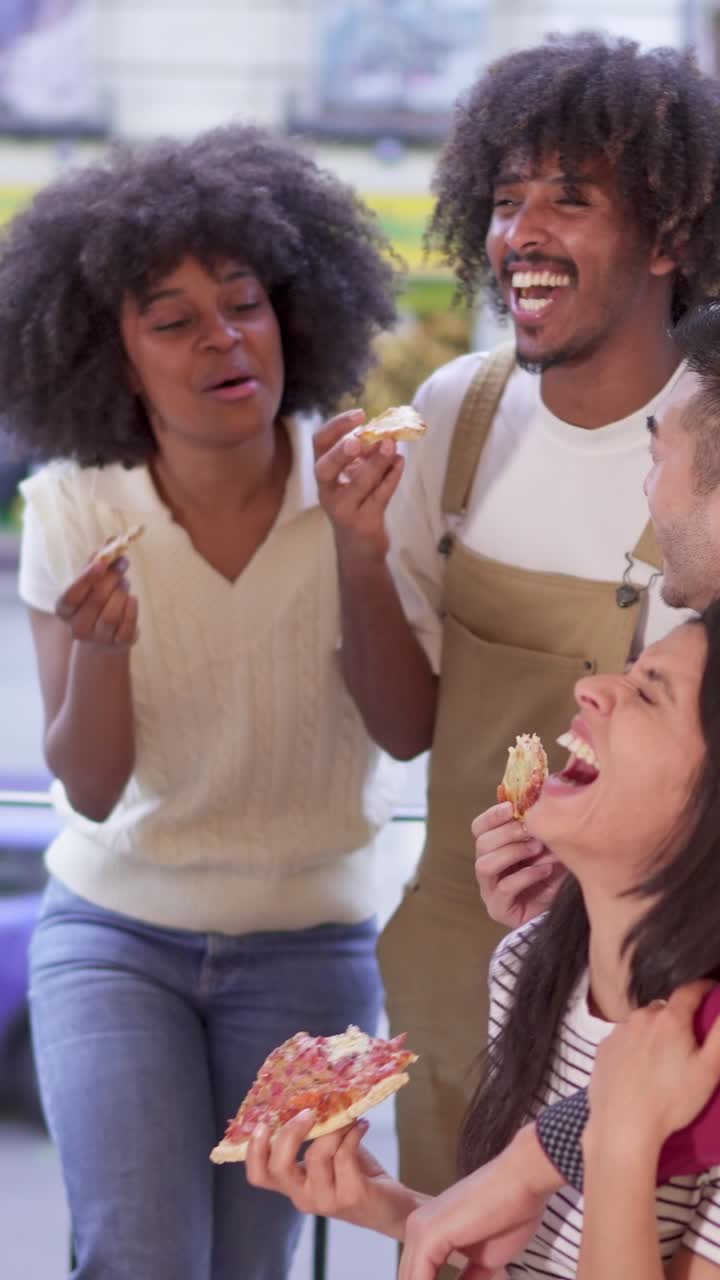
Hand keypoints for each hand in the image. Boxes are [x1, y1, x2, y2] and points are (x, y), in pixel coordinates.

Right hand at [55, 553, 138, 650]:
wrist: (104, 638)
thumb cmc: (94, 601)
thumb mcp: (92, 582)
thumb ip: (98, 560)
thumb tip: (113, 539)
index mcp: (64, 610)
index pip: (72, 594)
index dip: (86, 578)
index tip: (102, 562)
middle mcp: (78, 628)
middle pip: (96, 600)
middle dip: (112, 577)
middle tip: (124, 562)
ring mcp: (98, 639)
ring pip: (112, 614)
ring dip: (122, 592)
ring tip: (126, 582)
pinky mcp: (118, 645)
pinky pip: (127, 625)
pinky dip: (132, 609)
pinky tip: (133, 598)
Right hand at [246, 1110, 410, 1236]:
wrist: (392, 1208)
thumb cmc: (356, 1174)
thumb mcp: (328, 1156)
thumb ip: (314, 1136)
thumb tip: (308, 1095)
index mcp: (293, 1186)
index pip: (259, 1176)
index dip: (253, 1150)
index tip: (263, 1121)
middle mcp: (303, 1197)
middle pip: (278, 1168)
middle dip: (289, 1133)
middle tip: (308, 1112)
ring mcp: (326, 1200)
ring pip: (317, 1155)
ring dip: (333, 1128)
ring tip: (348, 1116)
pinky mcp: (351, 1196)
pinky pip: (344, 1155)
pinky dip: (352, 1133)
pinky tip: (362, 1125)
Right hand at [313, 410, 404, 563]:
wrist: (359, 546)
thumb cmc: (358, 502)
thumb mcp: (357, 475)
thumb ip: (367, 455)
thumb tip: (384, 432)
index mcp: (324, 473)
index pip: (319, 443)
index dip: (336, 426)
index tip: (360, 414)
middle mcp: (327, 491)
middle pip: (324, 468)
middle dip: (340, 453)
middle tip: (359, 441)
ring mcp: (344, 509)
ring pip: (359, 483)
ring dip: (377, 462)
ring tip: (392, 444)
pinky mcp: (364, 523)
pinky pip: (379, 496)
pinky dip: (392, 478)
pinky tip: (400, 462)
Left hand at [398, 1125, 554, 1279]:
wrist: (523, 1180)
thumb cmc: (512, 1212)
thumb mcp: (486, 1260)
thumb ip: (468, 1279)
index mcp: (428, 1231)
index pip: (418, 1278)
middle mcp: (417, 1228)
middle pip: (411, 1279)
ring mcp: (420, 1229)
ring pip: (412, 1279)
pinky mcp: (429, 1234)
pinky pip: (420, 1278)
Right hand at [472, 802, 563, 927]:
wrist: (562, 910)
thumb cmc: (552, 874)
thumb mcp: (547, 847)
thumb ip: (540, 829)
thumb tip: (544, 807)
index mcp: (493, 849)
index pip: (479, 828)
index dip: (492, 816)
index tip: (511, 807)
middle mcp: (486, 868)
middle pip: (481, 844)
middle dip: (506, 833)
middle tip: (531, 829)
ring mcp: (489, 890)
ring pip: (484, 865)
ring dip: (512, 852)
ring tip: (537, 848)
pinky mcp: (498, 909)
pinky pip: (503, 888)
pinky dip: (525, 876)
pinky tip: (545, 870)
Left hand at [586, 982, 719, 1156]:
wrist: (622, 1126)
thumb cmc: (671, 1101)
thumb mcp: (708, 1069)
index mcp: (670, 1019)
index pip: (690, 991)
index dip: (703, 989)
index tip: (710, 991)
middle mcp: (641, 1017)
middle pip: (665, 1009)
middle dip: (677, 1018)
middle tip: (687, 1042)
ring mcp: (618, 1032)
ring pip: (642, 1023)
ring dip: (654, 1032)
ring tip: (662, 1060)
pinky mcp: (602, 1048)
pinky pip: (623, 1039)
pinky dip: (634, 1046)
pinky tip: (639, 1069)